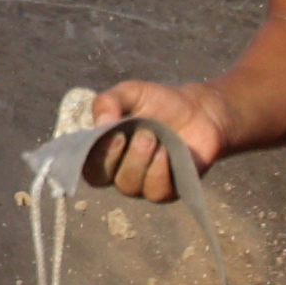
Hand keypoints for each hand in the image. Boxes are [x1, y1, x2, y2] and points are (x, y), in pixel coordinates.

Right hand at [79, 78, 228, 204]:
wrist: (200, 112)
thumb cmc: (161, 102)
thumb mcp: (132, 92)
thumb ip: (108, 102)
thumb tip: (99, 124)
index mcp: (104, 147)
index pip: (85, 163)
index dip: (92, 155)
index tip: (113, 135)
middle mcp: (118, 169)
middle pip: (101, 178)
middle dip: (117, 156)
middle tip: (142, 133)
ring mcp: (141, 183)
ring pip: (128, 186)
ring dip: (140, 161)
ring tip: (157, 139)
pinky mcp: (166, 191)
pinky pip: (155, 192)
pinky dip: (160, 171)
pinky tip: (169, 153)